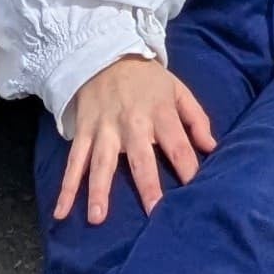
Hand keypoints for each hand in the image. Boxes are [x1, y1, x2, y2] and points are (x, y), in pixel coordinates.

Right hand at [53, 53, 215, 224]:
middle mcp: (132, 123)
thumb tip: (213, 148)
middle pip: (140, 158)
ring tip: (97, 218)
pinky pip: (74, 162)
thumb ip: (197, 119)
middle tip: (153, 213)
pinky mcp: (84, 132)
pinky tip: (60, 211)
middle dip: (147, 185)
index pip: (178, 144)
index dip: (187, 166)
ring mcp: (104, 129)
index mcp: (160, 113)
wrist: (107, 55)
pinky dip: (65, 187)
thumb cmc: (148, 80)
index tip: (194, 192)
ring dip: (98, 190)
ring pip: (101, 163)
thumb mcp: (178, 90)